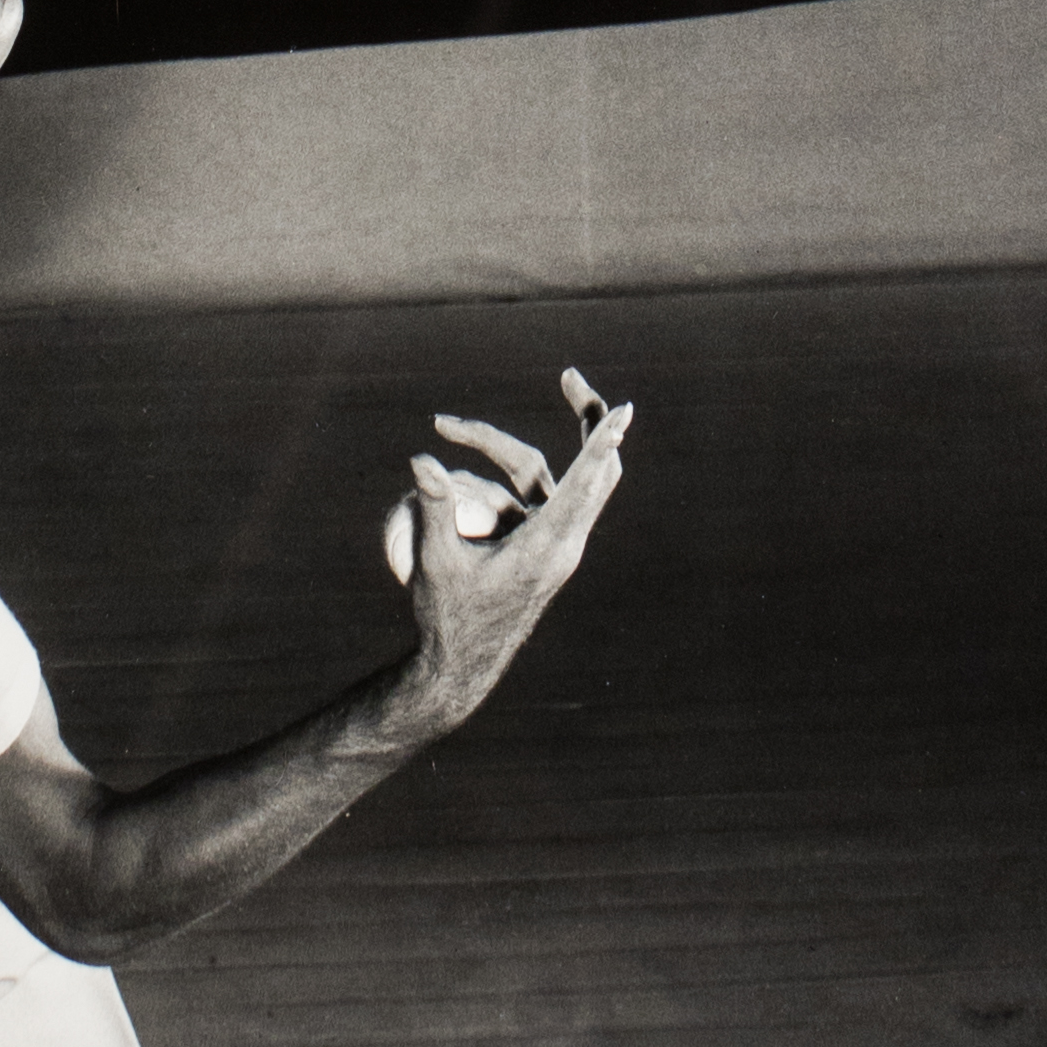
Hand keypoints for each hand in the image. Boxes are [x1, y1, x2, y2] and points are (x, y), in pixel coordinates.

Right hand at [386, 368, 631, 735]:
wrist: (458, 670)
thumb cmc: (449, 620)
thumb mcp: (435, 565)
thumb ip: (432, 510)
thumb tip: (421, 459)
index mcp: (546, 550)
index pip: (583, 486)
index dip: (601, 445)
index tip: (624, 411)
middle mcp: (560, 543)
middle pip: (591, 472)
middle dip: (585, 420)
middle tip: (570, 375)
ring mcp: (552, 543)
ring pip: (540, 475)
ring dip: (493, 447)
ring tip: (444, 426)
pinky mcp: (539, 544)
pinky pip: (526, 492)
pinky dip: (494, 473)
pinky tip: (452, 451)